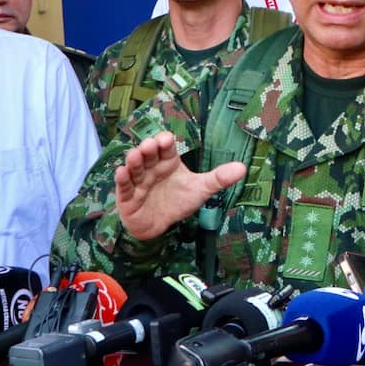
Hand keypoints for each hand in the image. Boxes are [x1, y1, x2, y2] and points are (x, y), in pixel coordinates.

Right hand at [114, 131, 245, 239]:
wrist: (159, 226)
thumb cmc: (177, 201)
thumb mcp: (200, 190)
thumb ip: (218, 178)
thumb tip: (243, 168)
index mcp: (167, 162)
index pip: (165, 148)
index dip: (164, 142)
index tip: (166, 140)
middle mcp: (151, 168)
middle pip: (148, 154)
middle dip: (148, 149)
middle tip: (150, 146)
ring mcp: (138, 181)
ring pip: (134, 167)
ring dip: (133, 161)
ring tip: (135, 156)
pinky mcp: (127, 196)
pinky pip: (123, 186)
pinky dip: (121, 179)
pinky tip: (121, 173)